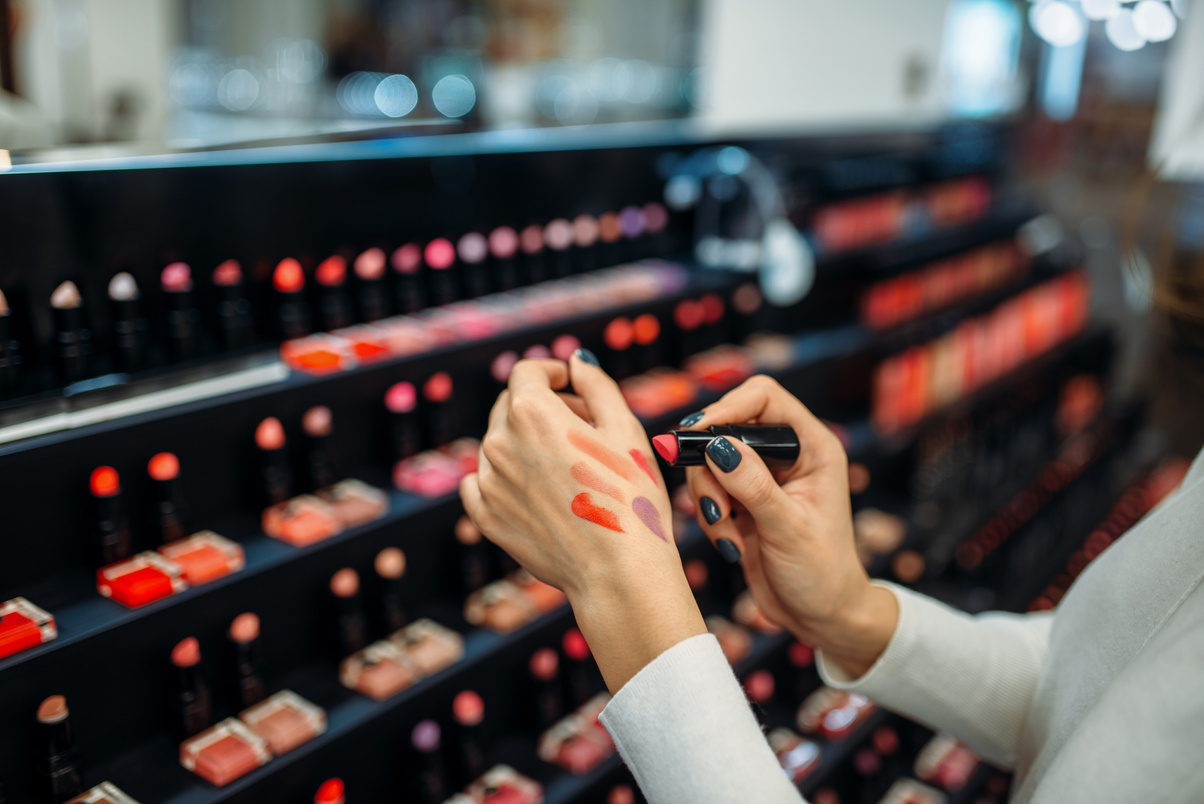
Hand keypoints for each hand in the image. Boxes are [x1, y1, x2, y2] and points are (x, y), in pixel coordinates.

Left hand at [461, 350, 704, 690]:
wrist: (618, 572)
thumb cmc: (631, 498)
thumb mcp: (626, 428)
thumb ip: (596, 386)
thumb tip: (576, 363)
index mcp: (532, 411)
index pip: (528, 372)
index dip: (552, 373)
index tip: (571, 385)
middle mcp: (499, 441)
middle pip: (511, 406)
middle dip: (543, 406)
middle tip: (582, 427)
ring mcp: (488, 482)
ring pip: (499, 446)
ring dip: (527, 445)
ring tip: (568, 467)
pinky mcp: (486, 517)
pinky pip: (481, 484)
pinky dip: (504, 479)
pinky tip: (537, 492)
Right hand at [683, 376, 896, 676]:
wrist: (822, 617)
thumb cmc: (822, 573)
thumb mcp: (788, 528)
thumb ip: (753, 486)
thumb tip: (717, 446)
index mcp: (813, 447)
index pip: (764, 398)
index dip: (728, 407)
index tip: (697, 434)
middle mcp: (787, 455)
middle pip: (727, 429)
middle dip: (710, 467)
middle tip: (714, 504)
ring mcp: (763, 479)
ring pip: (710, 463)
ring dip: (710, 499)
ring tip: (729, 535)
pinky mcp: (743, 502)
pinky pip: (709, 492)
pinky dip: (711, 517)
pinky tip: (733, 546)